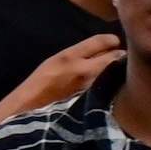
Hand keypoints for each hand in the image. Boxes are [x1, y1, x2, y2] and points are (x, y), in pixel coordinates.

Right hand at [5, 35, 122, 116]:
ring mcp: (90, 87)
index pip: (99, 41)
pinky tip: (111, 85)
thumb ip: (76, 55)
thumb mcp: (54, 62)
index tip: (114, 42)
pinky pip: (110, 87)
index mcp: (69, 57)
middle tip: (120, 56)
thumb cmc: (40, 84)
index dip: (110, 40)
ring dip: (117, 70)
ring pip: (114, 72)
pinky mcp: (94, 100)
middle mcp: (83, 70)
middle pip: (113, 56)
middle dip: (118, 55)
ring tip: (117, 70)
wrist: (30, 109)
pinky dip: (113, 84)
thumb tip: (99, 51)